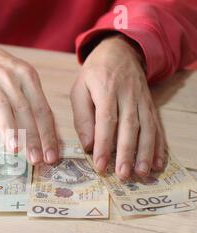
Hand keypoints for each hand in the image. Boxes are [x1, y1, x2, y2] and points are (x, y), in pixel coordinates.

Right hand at [0, 31, 58, 164]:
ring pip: (2, 108)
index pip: (42, 109)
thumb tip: (48, 135)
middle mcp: (11, 78)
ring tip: (15, 150)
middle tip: (36, 159)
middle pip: (25, 110)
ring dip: (9, 130)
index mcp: (28, 77)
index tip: (51, 155)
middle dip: (33, 137)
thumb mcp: (20, 78)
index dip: (48, 134)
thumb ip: (32, 102)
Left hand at [70, 34, 165, 179]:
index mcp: (106, 90)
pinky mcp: (151, 105)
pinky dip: (159, 146)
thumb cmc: (94, 74)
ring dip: (145, 153)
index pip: (106, 120)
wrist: (120, 51)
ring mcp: (142, 100)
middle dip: (126, 153)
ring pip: (147, 128)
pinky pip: (157, 127)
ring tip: (141, 173)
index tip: (100, 165)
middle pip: (129, 127)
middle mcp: (128, 95)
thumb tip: (88, 145)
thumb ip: (82, 117)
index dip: (104, 144)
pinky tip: (158, 163)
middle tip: (123, 175)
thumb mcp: (79, 90)